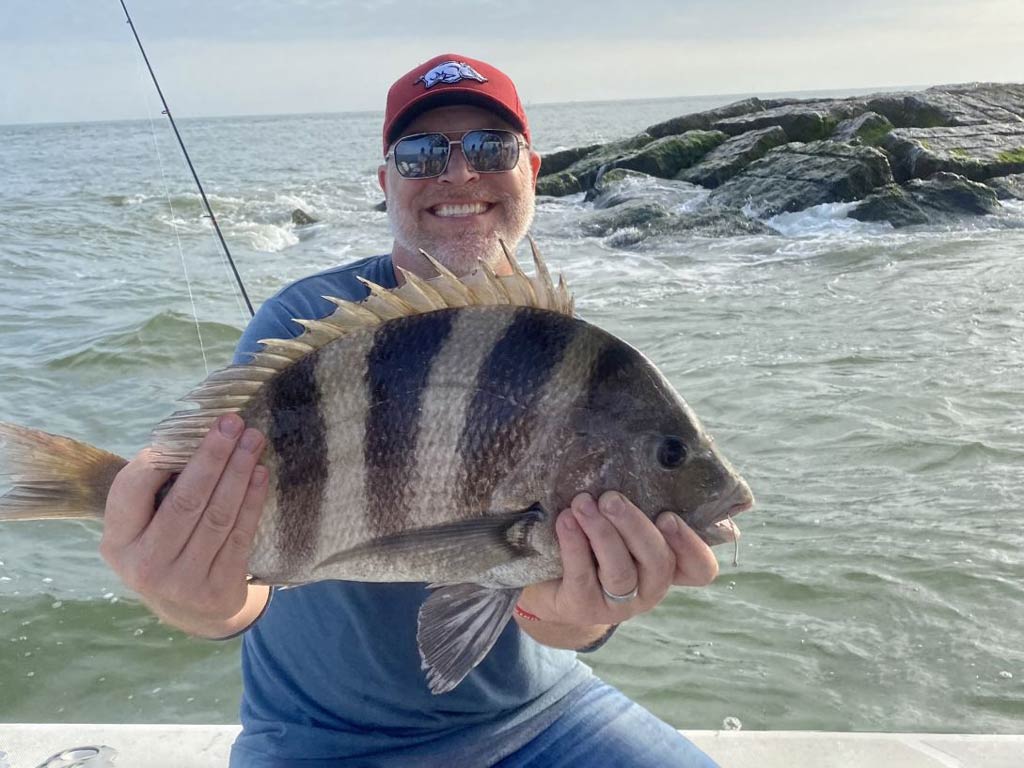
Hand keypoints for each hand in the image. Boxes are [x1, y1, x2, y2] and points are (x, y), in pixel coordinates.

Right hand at [99, 413, 268, 635]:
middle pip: (185, 500)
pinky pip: (240, 535)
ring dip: (239, 472)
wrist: (189, 609)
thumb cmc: (165, 548)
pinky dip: (252, 501)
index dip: (159, 457)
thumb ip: (154, 489)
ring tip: (254, 441)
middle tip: (234, 423)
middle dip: (213, 456)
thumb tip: (190, 437)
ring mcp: (182, 581)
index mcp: (118, 542)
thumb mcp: (143, 526)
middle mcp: (145, 564)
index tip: (190, 430)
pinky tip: (260, 475)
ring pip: (217, 516)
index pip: (131, 490)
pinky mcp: (217, 590)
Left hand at [518, 491, 718, 626]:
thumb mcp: (619, 525)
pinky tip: (565, 521)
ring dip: (602, 533)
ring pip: (621, 571)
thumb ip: (634, 506)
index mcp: (667, 565)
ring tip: (582, 503)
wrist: (547, 587)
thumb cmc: (593, 544)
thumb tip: (631, 460)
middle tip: (611, 498)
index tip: (668, 515)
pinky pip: (583, 576)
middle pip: (658, 562)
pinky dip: (574, 545)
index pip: (700, 568)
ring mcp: (619, 603)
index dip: (692, 545)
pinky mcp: (585, 607)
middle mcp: (650, 588)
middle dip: (635, 526)